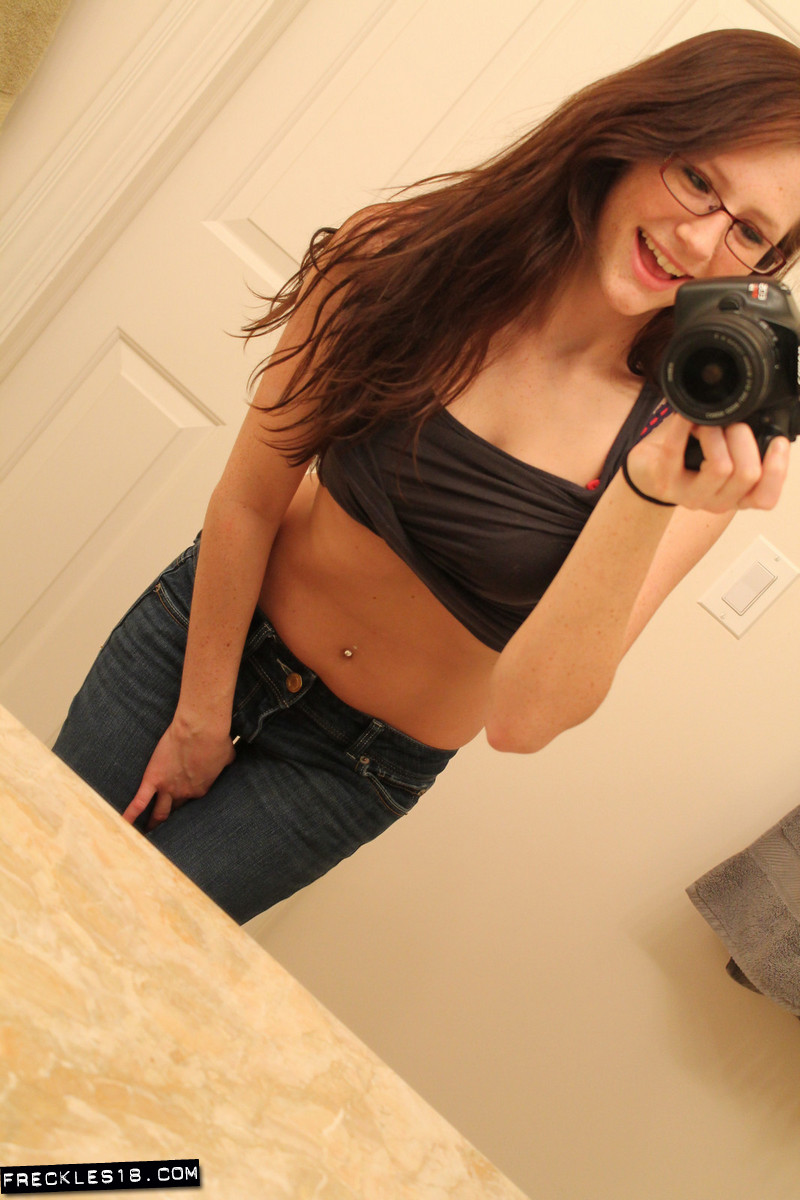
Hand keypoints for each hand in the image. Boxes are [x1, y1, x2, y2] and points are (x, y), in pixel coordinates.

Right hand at [122, 717, 235, 830]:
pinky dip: (131, 813)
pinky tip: (124, 824)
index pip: (194, 802)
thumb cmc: (216, 739)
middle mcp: (184, 793)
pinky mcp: (153, 778)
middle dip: (172, 822)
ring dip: (154, 823)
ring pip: (159, 811)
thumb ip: (225, 762)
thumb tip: (227, 759)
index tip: (187, 812)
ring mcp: (168, 787)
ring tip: (148, 833)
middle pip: (176, 811)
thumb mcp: (227, 755)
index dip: (188, 804)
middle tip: (167, 833)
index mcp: (201, 789)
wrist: (200, 729)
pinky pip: (140, 800)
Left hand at [625, 414, 789, 512]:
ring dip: (717, 435)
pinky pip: (676, 452)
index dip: (777, 470)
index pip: (765, 497)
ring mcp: (689, 495)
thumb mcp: (724, 454)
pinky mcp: (664, 482)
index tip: (778, 441)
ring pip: (720, 467)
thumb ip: (745, 443)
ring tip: (709, 423)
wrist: (648, 470)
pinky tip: (685, 416)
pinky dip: (682, 428)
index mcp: (737, 495)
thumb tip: (764, 415)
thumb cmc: (689, 458)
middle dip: (745, 439)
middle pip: (747, 474)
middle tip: (734, 424)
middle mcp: (717, 500)